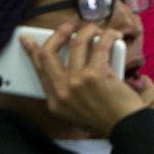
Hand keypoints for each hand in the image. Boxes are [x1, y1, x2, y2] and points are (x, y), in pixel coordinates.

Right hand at [21, 22, 144, 134]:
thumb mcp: (75, 111)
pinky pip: (100, 45)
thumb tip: (66, 62)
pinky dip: (108, 36)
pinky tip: (113, 35)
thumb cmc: (106, 118)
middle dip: (58, 33)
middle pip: (49, 52)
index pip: (39, 69)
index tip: (27, 39)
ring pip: (76, 42)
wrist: (126, 127)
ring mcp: (77, 82)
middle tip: (69, 25)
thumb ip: (65, 91)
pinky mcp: (96, 74)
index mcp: (55, 101)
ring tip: (96, 30)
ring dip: (88, 31)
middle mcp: (62, 91)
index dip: (32, 51)